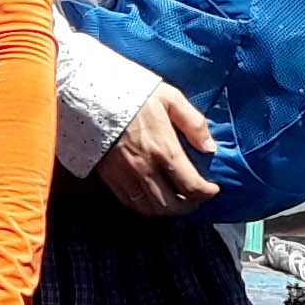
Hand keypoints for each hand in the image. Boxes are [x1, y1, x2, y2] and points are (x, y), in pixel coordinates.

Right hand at [97, 84, 219, 217]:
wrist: (92, 95)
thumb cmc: (133, 94)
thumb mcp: (171, 98)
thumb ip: (194, 123)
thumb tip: (209, 147)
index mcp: (164, 149)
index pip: (191, 186)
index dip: (206, 193)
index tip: (212, 189)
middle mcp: (145, 168)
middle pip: (172, 204)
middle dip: (190, 205)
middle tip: (197, 197)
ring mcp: (125, 176)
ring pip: (151, 209)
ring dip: (168, 210)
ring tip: (177, 201)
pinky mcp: (110, 177)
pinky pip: (130, 203)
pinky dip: (146, 207)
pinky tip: (153, 199)